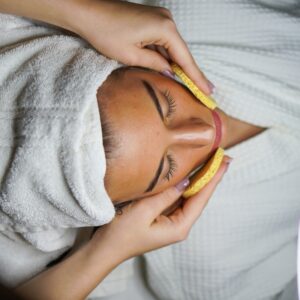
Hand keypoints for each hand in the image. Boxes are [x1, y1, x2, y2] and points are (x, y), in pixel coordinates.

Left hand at [70, 0, 212, 94]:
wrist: (87, 11)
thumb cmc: (106, 33)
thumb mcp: (131, 56)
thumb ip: (155, 64)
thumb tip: (170, 71)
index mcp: (164, 28)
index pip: (185, 58)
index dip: (196, 77)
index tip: (208, 90)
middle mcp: (166, 20)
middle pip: (182, 53)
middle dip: (191, 73)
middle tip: (205, 90)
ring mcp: (159, 18)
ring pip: (172, 48)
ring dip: (178, 66)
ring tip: (192, 84)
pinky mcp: (151, 20)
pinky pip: (163, 42)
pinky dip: (167, 57)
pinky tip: (172, 70)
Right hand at [91, 156, 230, 260]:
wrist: (104, 249)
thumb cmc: (121, 233)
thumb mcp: (143, 211)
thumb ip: (166, 196)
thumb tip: (185, 181)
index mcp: (179, 226)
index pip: (201, 198)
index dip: (213, 178)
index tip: (225, 161)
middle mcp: (178, 224)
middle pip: (199, 197)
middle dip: (211, 177)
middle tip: (223, 158)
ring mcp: (170, 221)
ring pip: (189, 197)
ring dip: (199, 180)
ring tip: (212, 163)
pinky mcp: (161, 217)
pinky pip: (177, 198)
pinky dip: (184, 185)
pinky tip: (189, 175)